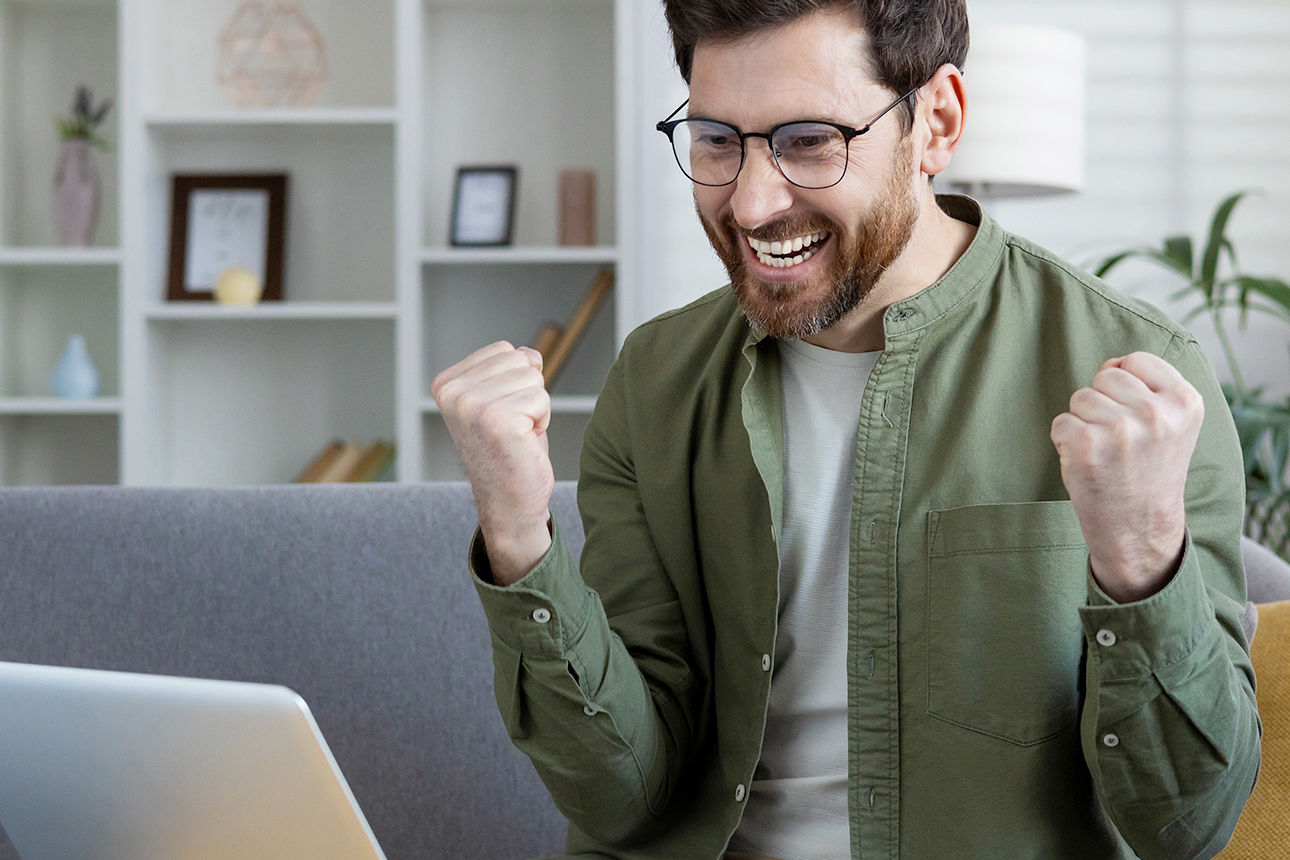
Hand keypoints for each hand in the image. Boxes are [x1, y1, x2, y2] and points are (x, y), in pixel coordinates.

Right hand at [431, 342, 554, 584]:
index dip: (514, 381)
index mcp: (446, 383)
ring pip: (533, 379)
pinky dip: (542, 421)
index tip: (501, 414)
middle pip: (520, 360)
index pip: (504, 350)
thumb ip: (510, 369)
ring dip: (536, 408)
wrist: (508, 501)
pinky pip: (542, 399)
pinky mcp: (497, 421)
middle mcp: (453, 393)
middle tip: (512, 426)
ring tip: (517, 434)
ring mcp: (472, 406)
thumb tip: (530, 355)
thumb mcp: (502, 399)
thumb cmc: (509, 451)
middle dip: (527, 392)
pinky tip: (523, 442)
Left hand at [1050, 352, 1203, 601]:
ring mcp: (1120, 429)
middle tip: (1120, 441)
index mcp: (1185, 401)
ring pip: (1080, 398)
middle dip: (1103, 403)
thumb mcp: (1170, 424)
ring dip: (1084, 423)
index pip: (1136, 360)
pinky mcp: (1086, 445)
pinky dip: (1065, 441)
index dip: (1126, 385)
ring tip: (1106, 452)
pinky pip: (1061, 422)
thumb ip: (1147, 387)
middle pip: (1105, 376)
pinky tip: (1088, 463)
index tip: (1137, 417)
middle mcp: (1156, 413)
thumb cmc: (1148, 469)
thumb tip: (1109, 364)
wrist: (1139, 526)